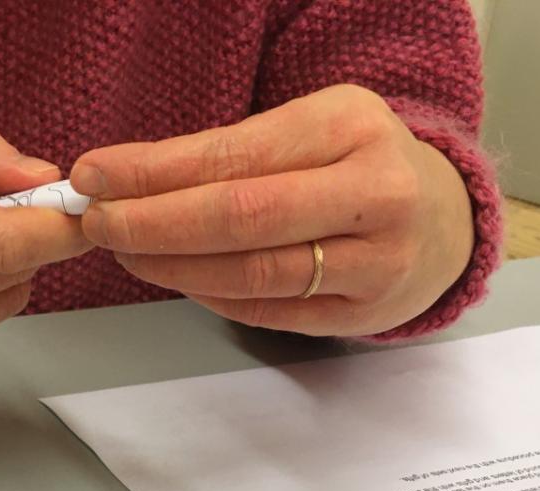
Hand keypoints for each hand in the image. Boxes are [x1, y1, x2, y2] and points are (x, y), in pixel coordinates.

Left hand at [70, 84, 474, 336]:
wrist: (445, 222)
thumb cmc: (359, 167)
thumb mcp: (310, 130)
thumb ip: (232, 153)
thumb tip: (126, 181)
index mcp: (352, 126)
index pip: (234, 155)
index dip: (153, 172)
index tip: (94, 177)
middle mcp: (374, 192)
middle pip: (241, 217)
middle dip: (152, 223)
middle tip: (97, 224)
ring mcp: (376, 261)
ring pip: (253, 273)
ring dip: (173, 266)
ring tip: (126, 252)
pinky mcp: (364, 313)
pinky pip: (268, 310)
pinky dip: (210, 294)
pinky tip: (176, 276)